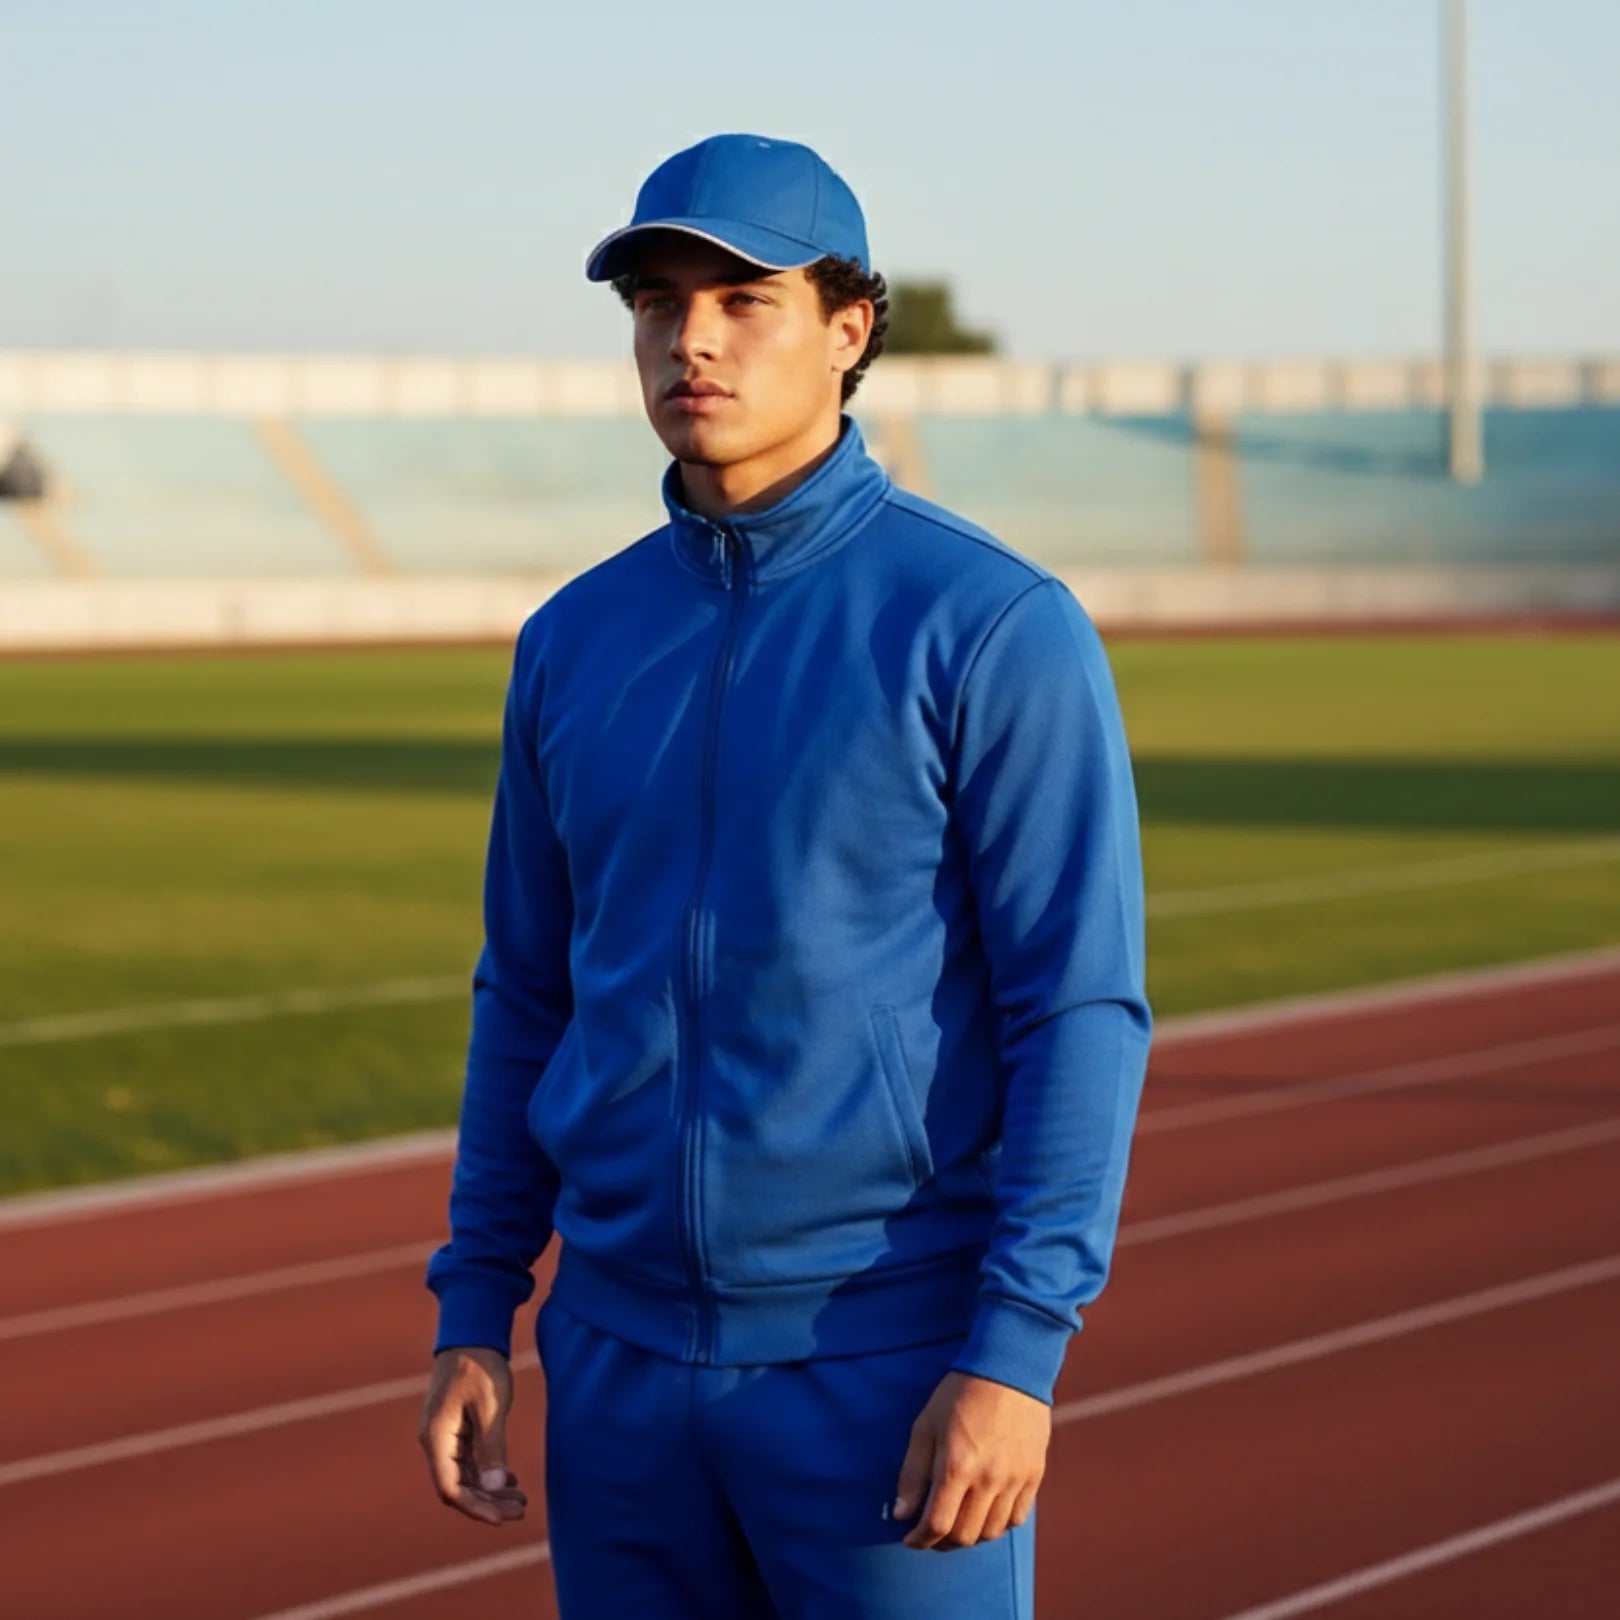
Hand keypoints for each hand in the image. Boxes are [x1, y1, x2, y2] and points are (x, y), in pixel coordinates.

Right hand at [418, 1345, 529, 1526]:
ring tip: (521, 1501)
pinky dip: (488, 1473)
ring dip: (490, 1491)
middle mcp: (435, 1442)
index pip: (450, 1488)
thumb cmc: (479, 1366)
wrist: (472, 1334)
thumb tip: (493, 1486)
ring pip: (466, 1476)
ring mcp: (445, 1437)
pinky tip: (511, 1481)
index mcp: (436, 1438)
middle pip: (458, 1486)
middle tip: (520, 1511)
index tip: (501, 1519)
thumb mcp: (489, 1406)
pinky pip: (469, 1462)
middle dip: (488, 1503)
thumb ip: (491, 1446)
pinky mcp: (456, 1430)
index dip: (475, 1507)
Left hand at [892, 1369, 1049, 1550]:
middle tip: (930, 1532)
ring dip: (969, 1536)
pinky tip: (984, 1512)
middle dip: (941, 1542)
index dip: (919, 1539)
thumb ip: (912, 1473)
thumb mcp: (926, 1425)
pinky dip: (998, 1524)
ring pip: (991, 1532)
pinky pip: (1016, 1517)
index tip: (908, 1538)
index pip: (936, 1525)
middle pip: (964, 1535)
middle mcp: (989, 1479)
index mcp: (957, 1466)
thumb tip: (900, 1514)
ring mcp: (1015, 1479)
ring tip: (956, 1524)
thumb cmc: (960, 1393)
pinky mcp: (1034, 1475)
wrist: (1009, 1368)